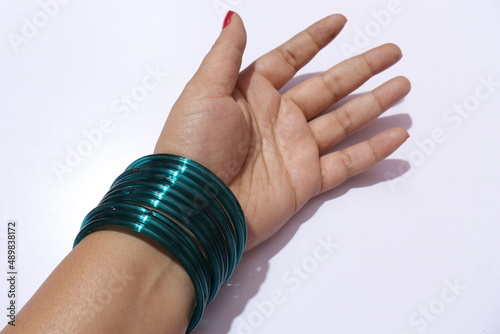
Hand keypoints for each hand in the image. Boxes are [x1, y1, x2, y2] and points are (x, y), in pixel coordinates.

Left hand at [154, 13, 410, 249]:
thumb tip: (235, 17)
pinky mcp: (304, 181)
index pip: (291, 59)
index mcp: (252, 94)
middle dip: (361, 68)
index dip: (315, 40)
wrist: (194, 208)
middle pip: (328, 86)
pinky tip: (396, 136)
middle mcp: (277, 119)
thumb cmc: (193, 146)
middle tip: (391, 52)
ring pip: (344, 120)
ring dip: (374, 103)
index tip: (340, 22)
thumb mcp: (204, 91)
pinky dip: (372, 151)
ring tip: (402, 84)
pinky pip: (346, 163)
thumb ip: (225, 54)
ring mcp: (294, 150)